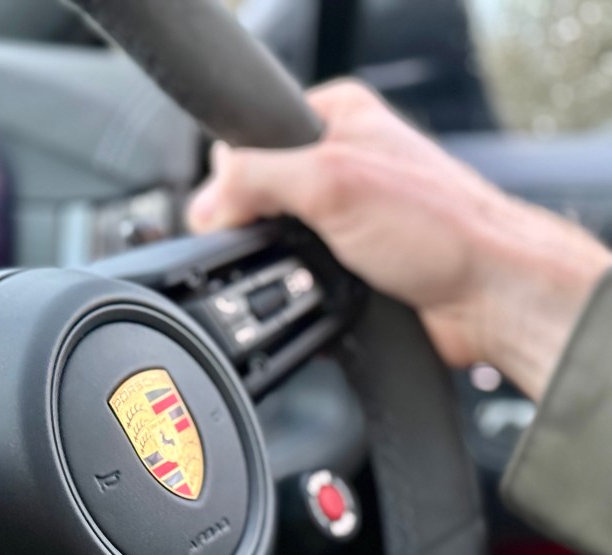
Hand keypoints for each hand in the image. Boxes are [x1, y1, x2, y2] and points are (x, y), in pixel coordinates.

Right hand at [188, 80, 611, 399]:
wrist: (490, 297)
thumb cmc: (441, 228)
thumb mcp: (332, 183)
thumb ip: (256, 179)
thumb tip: (204, 203)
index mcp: (337, 117)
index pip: (251, 136)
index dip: (233, 176)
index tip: (233, 209)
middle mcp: (342, 160)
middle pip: (259, 192)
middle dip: (258, 226)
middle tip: (282, 242)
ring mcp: (346, 212)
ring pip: (277, 238)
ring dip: (279, 263)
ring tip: (306, 270)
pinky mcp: (351, 257)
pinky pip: (299, 271)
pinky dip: (296, 287)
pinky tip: (313, 291)